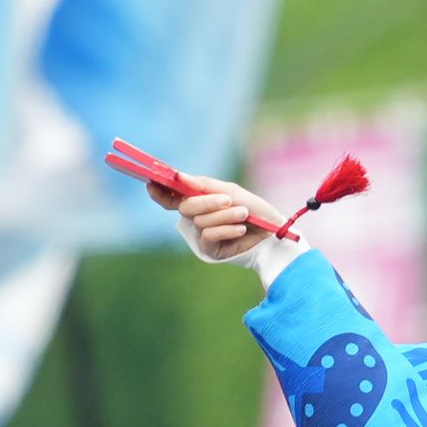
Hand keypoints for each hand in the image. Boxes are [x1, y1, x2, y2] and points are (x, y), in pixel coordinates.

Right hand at [155, 177, 283, 263]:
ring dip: (224, 216)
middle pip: (186, 207)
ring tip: (243, 215)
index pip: (174, 197)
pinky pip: (208, 235)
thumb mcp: (232, 192)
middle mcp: (198, 218)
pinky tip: (240, 229)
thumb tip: (179, 176)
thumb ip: (205, 185)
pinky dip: (226, 229)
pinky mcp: (209, 250)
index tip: (152, 183)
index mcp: (200, 202)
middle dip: (206, 202)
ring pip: (200, 221)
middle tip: (227, 200)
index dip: (162, 191)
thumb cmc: (255, 211)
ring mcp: (202, 234)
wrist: (274, 233)